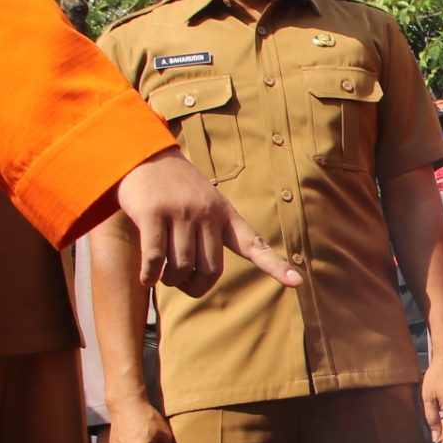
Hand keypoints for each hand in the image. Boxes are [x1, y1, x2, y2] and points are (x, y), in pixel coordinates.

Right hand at [115, 150, 302, 298]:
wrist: (145, 157)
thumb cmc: (177, 189)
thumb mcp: (205, 203)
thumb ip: (212, 235)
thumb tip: (204, 277)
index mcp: (225, 214)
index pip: (254, 244)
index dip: (275, 266)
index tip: (297, 282)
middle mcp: (207, 213)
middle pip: (210, 270)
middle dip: (194, 286)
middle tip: (181, 283)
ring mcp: (181, 212)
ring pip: (181, 268)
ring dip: (170, 280)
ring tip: (162, 275)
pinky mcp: (153, 213)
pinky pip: (155, 259)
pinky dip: (150, 275)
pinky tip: (147, 277)